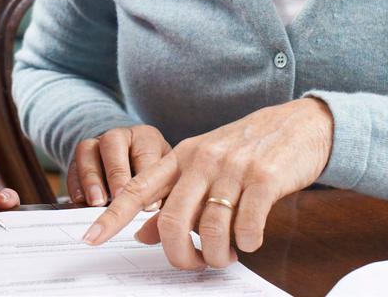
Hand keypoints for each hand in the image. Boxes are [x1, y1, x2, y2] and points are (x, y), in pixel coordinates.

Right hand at [66, 125, 170, 206]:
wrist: (132, 157)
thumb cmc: (156, 173)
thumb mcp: (168, 176)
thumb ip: (168, 192)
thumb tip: (166, 217)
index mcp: (146, 137)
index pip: (145, 151)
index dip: (146, 176)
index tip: (150, 205)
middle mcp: (119, 135)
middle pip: (113, 144)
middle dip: (116, 173)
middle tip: (120, 198)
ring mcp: (95, 144)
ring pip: (87, 150)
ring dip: (92, 178)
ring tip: (97, 203)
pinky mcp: (79, 159)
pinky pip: (72, 166)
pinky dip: (76, 185)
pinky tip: (81, 202)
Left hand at [82, 98, 333, 269]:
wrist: (296, 124)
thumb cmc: (245, 149)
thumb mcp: (201, 165)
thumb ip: (171, 197)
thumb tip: (140, 234)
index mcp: (180, 157)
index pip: (136, 189)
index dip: (112, 217)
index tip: (91, 238)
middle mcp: (200, 160)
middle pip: (172, 220)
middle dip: (180, 255)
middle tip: (195, 264)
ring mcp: (232, 168)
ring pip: (210, 229)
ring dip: (218, 255)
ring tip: (227, 254)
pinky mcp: (264, 178)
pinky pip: (247, 226)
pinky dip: (248, 243)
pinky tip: (251, 239)